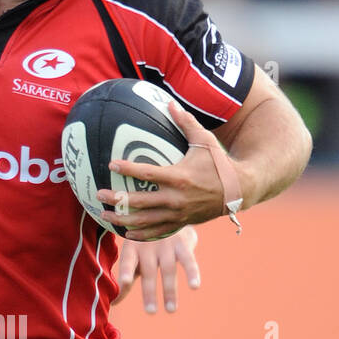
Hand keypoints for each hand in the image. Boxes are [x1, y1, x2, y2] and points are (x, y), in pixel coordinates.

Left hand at [97, 101, 238, 239]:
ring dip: (122, 219)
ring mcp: (177, 213)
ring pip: (144, 221)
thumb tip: (170, 104)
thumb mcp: (205, 141)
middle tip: (99, 194)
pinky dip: (140, 235)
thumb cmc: (220, 163)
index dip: (127, 168)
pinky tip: (126, 233)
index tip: (111, 163)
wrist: (239, 190)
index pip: (147, 173)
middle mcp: (176, 198)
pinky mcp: (181, 223)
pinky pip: (157, 233)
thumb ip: (186, 123)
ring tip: (105, 215)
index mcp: (179, 176)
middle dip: (116, 199)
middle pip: (139, 201)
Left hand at [115, 227, 199, 311]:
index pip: (128, 261)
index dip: (126, 271)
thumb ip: (127, 278)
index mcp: (132, 247)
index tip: (124, 282)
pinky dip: (192, 272)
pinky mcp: (182, 243)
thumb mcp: (134, 256)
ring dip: (169, 290)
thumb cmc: (145, 242)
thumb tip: (113, 304)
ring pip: (167, 269)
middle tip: (150, 312)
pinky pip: (188, 260)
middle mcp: (148, 245)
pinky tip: (194, 286)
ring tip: (170, 309)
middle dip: (149, 292)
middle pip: (148, 271)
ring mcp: (166, 244)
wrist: (165, 213)